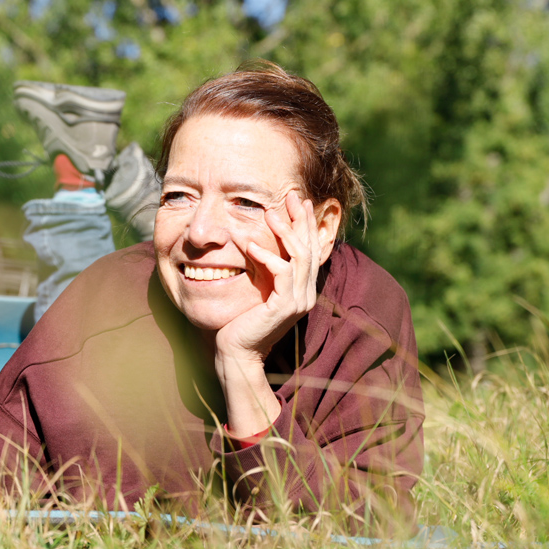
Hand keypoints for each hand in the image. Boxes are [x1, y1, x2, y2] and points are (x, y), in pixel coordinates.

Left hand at [215, 192, 320, 364]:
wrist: (237, 353)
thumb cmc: (241, 322)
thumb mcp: (256, 287)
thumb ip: (262, 266)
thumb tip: (253, 239)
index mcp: (302, 289)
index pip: (310, 249)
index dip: (306, 224)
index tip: (299, 201)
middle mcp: (306, 294)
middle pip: (311, 247)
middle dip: (302, 220)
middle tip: (292, 196)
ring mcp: (299, 301)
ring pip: (300, 256)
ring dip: (285, 232)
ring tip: (269, 214)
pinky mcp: (285, 307)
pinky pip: (282, 273)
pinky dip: (267, 256)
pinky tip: (251, 245)